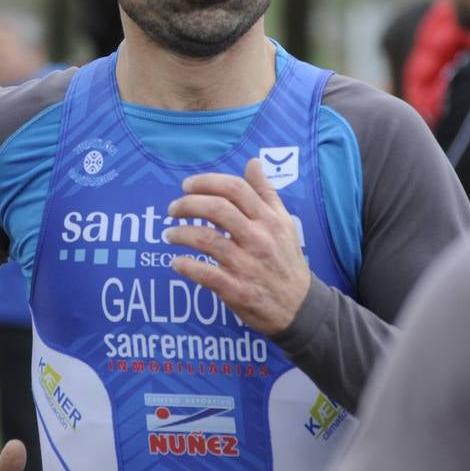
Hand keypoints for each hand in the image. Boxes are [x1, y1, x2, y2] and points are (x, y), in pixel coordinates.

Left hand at [165, 157, 312, 335]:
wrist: (299, 307)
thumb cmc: (286, 260)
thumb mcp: (283, 223)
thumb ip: (266, 192)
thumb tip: (253, 162)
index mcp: (269, 219)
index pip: (235, 189)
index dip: (206, 182)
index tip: (186, 186)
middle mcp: (258, 238)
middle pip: (216, 209)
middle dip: (187, 204)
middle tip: (173, 209)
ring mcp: (247, 265)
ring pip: (206, 239)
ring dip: (180, 233)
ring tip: (170, 235)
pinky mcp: (237, 290)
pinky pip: (205, 273)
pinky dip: (186, 265)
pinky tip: (177, 262)